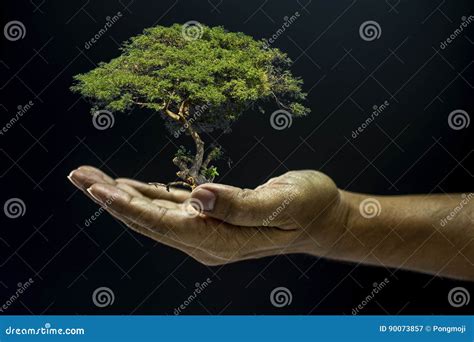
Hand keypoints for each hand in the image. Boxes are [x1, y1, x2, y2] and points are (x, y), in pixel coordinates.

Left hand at [67, 166, 347, 265]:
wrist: (322, 219)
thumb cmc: (307, 207)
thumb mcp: (279, 202)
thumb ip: (238, 204)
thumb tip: (197, 195)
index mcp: (219, 239)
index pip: (162, 223)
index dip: (127, 206)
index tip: (96, 187)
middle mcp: (205, 240)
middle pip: (148, 220)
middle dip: (111, 198)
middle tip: (78, 175)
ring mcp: (205, 231)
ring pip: (154, 213)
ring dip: (122, 196)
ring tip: (91, 178)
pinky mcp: (210, 219)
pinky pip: (170, 208)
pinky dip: (146, 196)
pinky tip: (128, 186)